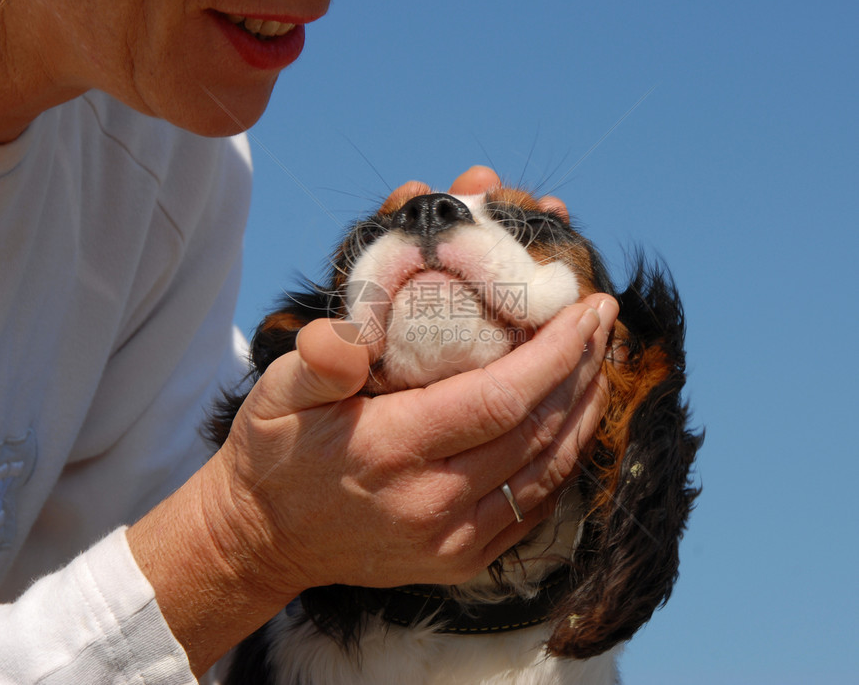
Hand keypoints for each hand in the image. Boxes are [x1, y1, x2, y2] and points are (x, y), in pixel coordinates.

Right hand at [214, 166, 616, 589]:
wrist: (265, 537)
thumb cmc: (277, 452)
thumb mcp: (276, 392)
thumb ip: (318, 359)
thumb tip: (355, 332)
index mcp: (392, 449)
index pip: (500, 398)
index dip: (555, 352)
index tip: (586, 308)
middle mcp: (432, 503)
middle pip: (537, 431)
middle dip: (581, 369)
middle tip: (603, 321)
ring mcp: (452, 541)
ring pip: (546, 472)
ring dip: (584, 413)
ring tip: (601, 362)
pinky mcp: (462, 560)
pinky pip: (534, 509)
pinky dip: (564, 461)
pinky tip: (575, 422)